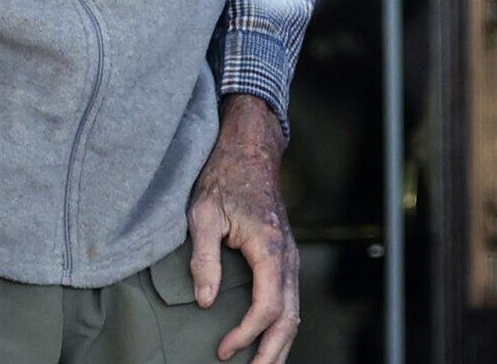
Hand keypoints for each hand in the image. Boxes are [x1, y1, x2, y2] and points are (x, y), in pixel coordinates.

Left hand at [187, 93, 299, 362]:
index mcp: (270, 248)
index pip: (267, 306)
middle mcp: (287, 256)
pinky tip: (265, 339)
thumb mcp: (202, 214)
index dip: (246, 334)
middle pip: (290, 316)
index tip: (222, 351)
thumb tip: (205, 301)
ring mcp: (290, 258)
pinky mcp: (285, 258)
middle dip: (272, 352)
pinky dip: (281, 325)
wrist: (249, 153)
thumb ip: (203, 258)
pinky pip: (289, 299)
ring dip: (279, 343)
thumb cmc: (225, 179)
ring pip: (294, 311)